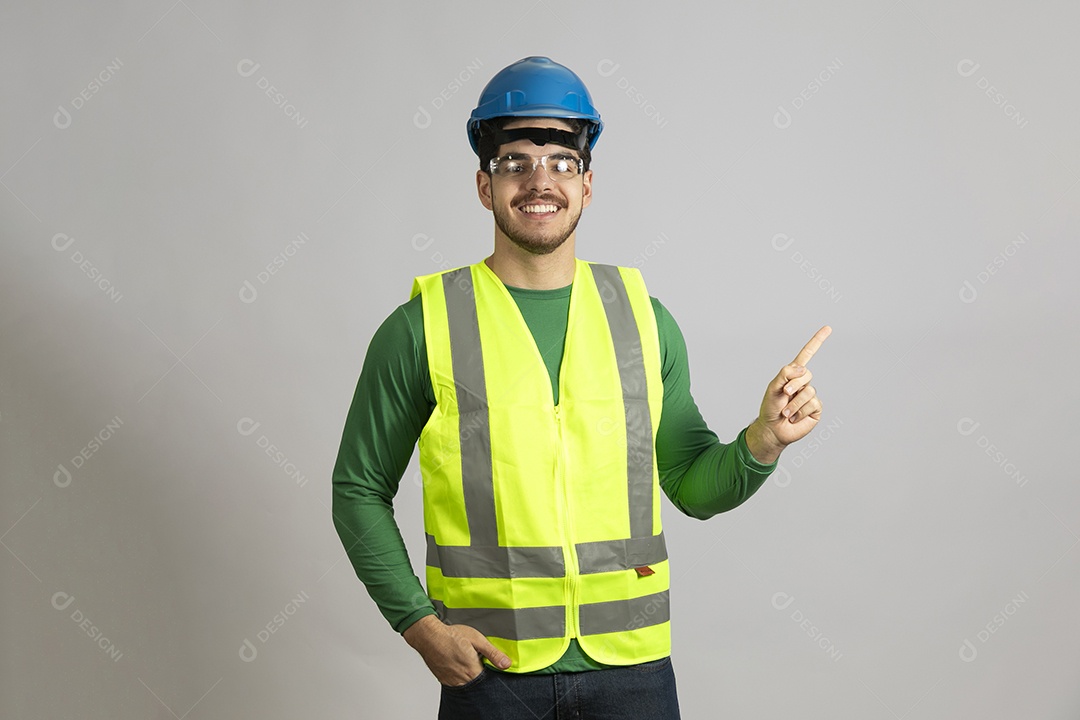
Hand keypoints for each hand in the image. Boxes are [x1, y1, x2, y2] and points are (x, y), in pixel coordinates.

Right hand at [402, 614, 510, 685]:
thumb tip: (506, 664)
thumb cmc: (451, 636)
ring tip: (467, 661)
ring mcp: (452, 681)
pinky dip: (460, 677)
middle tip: (477, 660)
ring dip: (470, 676)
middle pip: (478, 683)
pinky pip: (456, 684)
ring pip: (467, 684)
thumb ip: (492, 654)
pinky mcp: (444, 680)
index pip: (488, 680)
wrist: (429, 636)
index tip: (490, 665)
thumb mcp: (477, 640)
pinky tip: (458, 664)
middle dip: (480, 674)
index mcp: (473, 671)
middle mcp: (462, 680)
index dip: (491, 673)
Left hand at [747, 325, 831, 462]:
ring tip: (785, 412)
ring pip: (808, 392)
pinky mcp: (816, 409)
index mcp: (793, 375)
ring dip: (794, 403)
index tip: (828, 328)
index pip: (807, 354)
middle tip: (784, 395)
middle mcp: (804, 383)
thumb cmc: (770, 407)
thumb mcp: (773, 388)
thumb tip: (803, 369)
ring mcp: (811, 396)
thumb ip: (784, 374)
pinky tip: (794, 417)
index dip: (817, 341)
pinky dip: (800, 412)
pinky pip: (812, 405)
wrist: (773, 429)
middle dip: (793, 384)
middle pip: (806, 374)